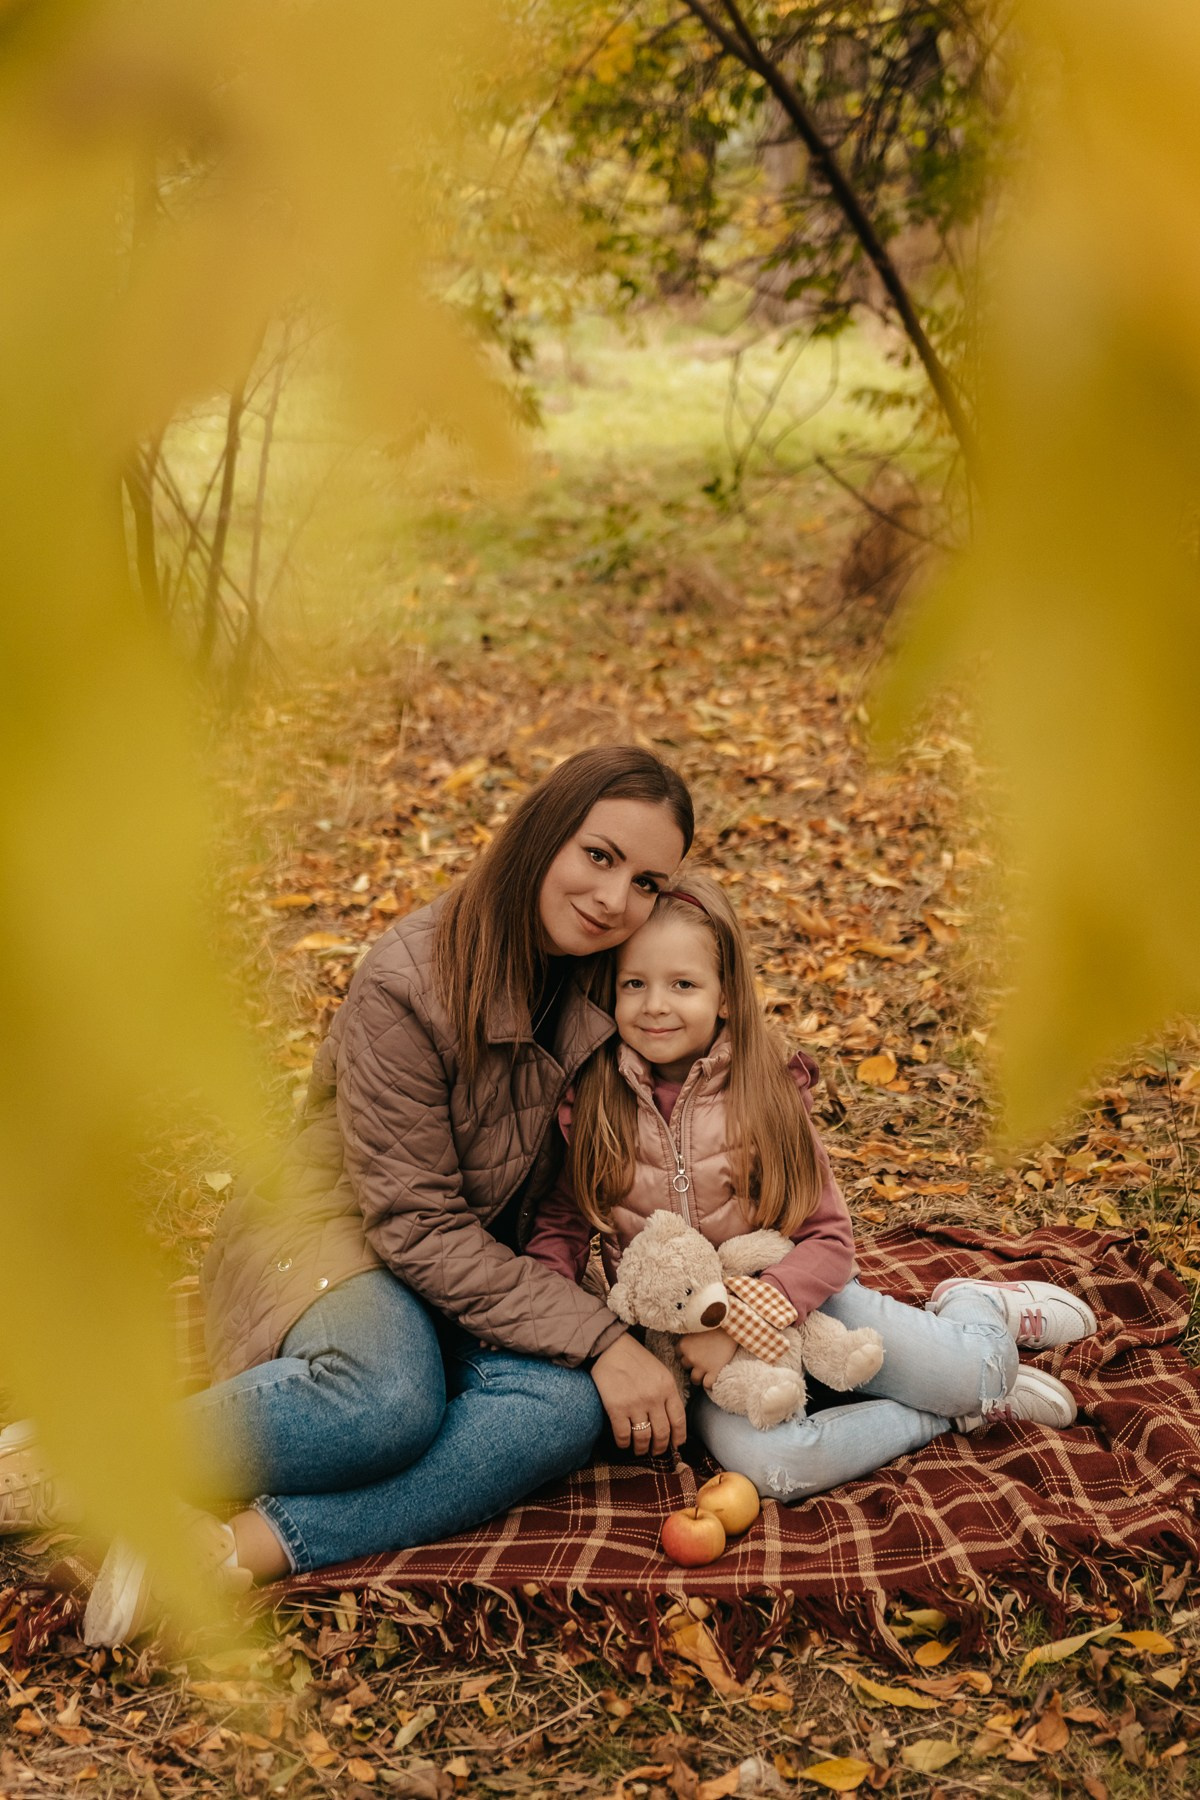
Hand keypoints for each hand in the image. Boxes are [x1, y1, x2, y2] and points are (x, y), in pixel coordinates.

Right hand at [591, 1334, 686, 1455]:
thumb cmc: (636, 1359)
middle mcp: (654, 1397)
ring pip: (644, 1438)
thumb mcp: (660, 1371)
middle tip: (656, 1451)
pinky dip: (624, 1444)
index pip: (679, 1420)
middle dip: (660, 1447)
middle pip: (662, 1433)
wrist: (610, 1347)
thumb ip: (667, 1393)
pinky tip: (624, 1443)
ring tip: (639, 1450)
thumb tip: (670, 1420)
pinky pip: (623, 1435)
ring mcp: (635, 1404)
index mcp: (667, 1387)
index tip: (675, 1445)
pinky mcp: (616, 1408)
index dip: (678, 1437)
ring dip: (642, 1449)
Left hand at [679, 1328, 736, 1390]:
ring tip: (705, 1373)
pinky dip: (709, 1384)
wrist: (731, 1326)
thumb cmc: (714, 1324)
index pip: (678, 1354)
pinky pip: (707, 1384)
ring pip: (694, 1379)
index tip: (692, 1353)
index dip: (685, 1354)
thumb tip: (688, 1344)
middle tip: (701, 1361)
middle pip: (685, 1366)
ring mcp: (701, 1366)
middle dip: (692, 1364)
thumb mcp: (697, 1328)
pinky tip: (713, 1379)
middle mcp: (690, 1357)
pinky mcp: (714, 1371)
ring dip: (699, 1377)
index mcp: (684, 1344)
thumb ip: (690, 1338)